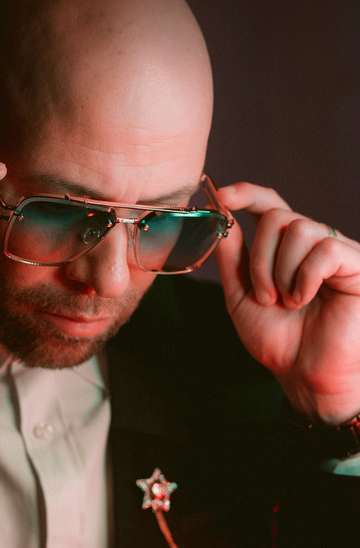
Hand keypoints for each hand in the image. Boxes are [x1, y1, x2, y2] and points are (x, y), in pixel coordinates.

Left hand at [214, 182, 359, 423]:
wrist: (303, 374)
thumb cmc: (277, 337)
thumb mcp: (240, 295)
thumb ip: (231, 257)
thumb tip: (222, 218)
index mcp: (282, 248)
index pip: (268, 204)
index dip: (246, 193)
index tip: (221, 196)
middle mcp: (310, 243)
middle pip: (277, 217)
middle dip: (260, 259)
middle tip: (266, 296)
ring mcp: (335, 252)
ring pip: (299, 229)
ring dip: (280, 271)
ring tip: (287, 302)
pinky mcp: (356, 266)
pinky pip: (324, 250)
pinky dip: (304, 277)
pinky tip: (304, 299)